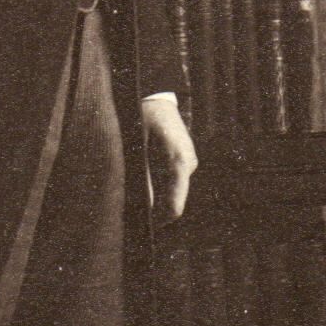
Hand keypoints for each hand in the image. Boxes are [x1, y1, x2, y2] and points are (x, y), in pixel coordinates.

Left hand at [142, 95, 197, 221]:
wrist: (155, 94)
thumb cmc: (142, 117)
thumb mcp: (136, 146)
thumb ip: (142, 176)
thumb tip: (146, 206)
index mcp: (179, 159)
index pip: (176, 200)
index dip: (163, 219)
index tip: (149, 230)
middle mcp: (189, 162)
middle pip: (175, 198)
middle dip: (159, 209)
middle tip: (137, 218)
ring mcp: (189, 160)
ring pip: (174, 190)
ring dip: (159, 197)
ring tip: (138, 201)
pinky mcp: (185, 158)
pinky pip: (174, 180)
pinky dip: (162, 186)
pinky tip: (146, 184)